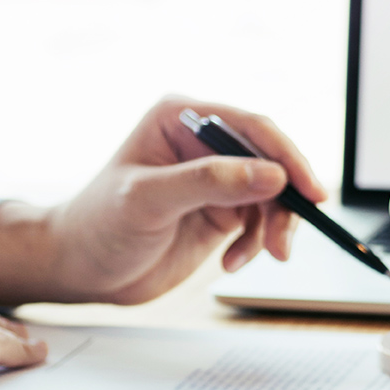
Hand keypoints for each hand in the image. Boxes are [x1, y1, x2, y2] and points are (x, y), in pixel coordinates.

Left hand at [0, 96, 326, 305]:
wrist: (81, 270)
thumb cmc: (98, 226)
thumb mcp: (149, 200)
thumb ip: (209, 182)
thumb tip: (271, 174)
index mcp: (180, 118)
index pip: (250, 126)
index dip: (286, 157)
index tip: (309, 191)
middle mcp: (201, 143)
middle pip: (269, 161)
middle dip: (283, 201)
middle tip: (284, 241)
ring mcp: (212, 178)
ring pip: (270, 194)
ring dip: (273, 228)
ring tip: (253, 258)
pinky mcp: (218, 211)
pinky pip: (258, 221)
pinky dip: (255, 244)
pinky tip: (231, 262)